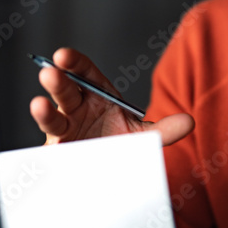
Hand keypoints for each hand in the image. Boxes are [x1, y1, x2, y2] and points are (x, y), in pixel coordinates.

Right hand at [29, 47, 193, 145]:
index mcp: (96, 94)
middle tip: (49, 72)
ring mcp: (65, 130)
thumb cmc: (122, 143)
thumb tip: (189, 122)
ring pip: (52, 118)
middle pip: (65, 91)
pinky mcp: (58, 154)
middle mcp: (77, 108)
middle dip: (57, 81)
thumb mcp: (143, 136)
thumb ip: (164, 129)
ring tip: (38, 105)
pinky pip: (48, 150)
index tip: (63, 55)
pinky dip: (42, 151)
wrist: (113, 171)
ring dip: (44, 112)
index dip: (72, 62)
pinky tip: (40, 153)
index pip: (83, 71)